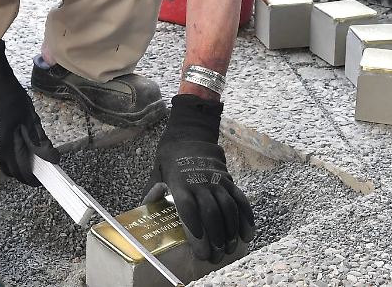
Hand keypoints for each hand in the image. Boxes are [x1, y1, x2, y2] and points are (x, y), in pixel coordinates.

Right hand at [0, 41, 58, 186]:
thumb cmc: (11, 97)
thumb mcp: (30, 118)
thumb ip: (40, 142)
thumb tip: (53, 160)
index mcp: (5, 145)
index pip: (22, 172)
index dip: (33, 178)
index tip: (43, 179)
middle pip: (10, 171)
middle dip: (24, 173)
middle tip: (38, 168)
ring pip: (2, 162)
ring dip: (14, 162)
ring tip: (28, 152)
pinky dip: (5, 153)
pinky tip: (14, 142)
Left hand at [144, 95, 255, 262]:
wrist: (189, 133)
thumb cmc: (169, 158)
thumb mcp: (156, 173)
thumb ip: (152, 193)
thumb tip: (144, 210)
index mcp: (180, 183)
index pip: (189, 209)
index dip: (195, 230)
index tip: (200, 249)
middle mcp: (200, 182)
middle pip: (211, 213)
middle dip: (215, 238)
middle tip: (214, 257)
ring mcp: (217, 180)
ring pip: (228, 208)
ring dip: (230, 232)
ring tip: (229, 250)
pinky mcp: (229, 179)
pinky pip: (240, 199)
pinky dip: (246, 217)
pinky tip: (247, 234)